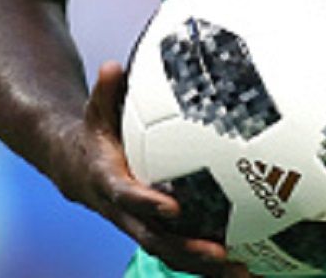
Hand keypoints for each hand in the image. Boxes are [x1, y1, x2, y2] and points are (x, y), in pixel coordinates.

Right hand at [57, 62, 249, 277]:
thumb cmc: (95, 135)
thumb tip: (113, 67)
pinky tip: (249, 267)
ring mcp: (142, 226)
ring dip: (205, 267)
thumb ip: (105, 92)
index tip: (174, 207)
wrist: (76, 168)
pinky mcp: (157, 230)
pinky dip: (210, 263)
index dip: (148, 203)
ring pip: (172, 254)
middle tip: (222, 254)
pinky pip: (183, 251)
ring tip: (246, 274)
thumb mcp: (95, 113)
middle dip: (187, 250)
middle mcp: (127, 213)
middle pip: (155, 239)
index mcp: (110, 184)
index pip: (128, 197)